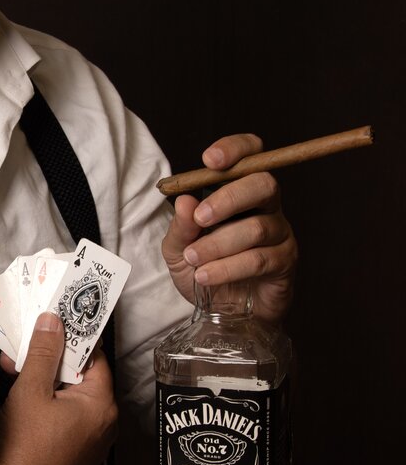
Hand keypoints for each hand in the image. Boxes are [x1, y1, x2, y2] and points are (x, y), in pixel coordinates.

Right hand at [0, 313, 117, 464]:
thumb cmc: (23, 446)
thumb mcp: (31, 389)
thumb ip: (44, 352)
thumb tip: (53, 321)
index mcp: (102, 405)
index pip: (95, 357)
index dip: (72, 338)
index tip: (53, 324)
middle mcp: (104, 424)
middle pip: (82, 377)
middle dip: (51, 359)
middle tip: (24, 348)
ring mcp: (91, 442)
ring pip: (71, 397)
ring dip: (45, 380)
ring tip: (14, 369)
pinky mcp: (75, 454)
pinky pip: (67, 417)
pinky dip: (48, 403)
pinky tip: (21, 397)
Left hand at [161, 133, 297, 322]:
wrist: (223, 315)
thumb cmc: (204, 272)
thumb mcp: (179, 250)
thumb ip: (180, 227)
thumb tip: (185, 201)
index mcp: (240, 193)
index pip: (251, 155)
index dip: (235, 149)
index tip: (209, 160)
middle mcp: (266, 207)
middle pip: (263, 184)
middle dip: (228, 198)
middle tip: (201, 219)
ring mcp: (280, 234)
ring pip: (257, 227)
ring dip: (219, 244)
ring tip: (195, 259)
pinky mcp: (285, 262)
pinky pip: (259, 259)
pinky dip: (228, 268)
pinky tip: (206, 276)